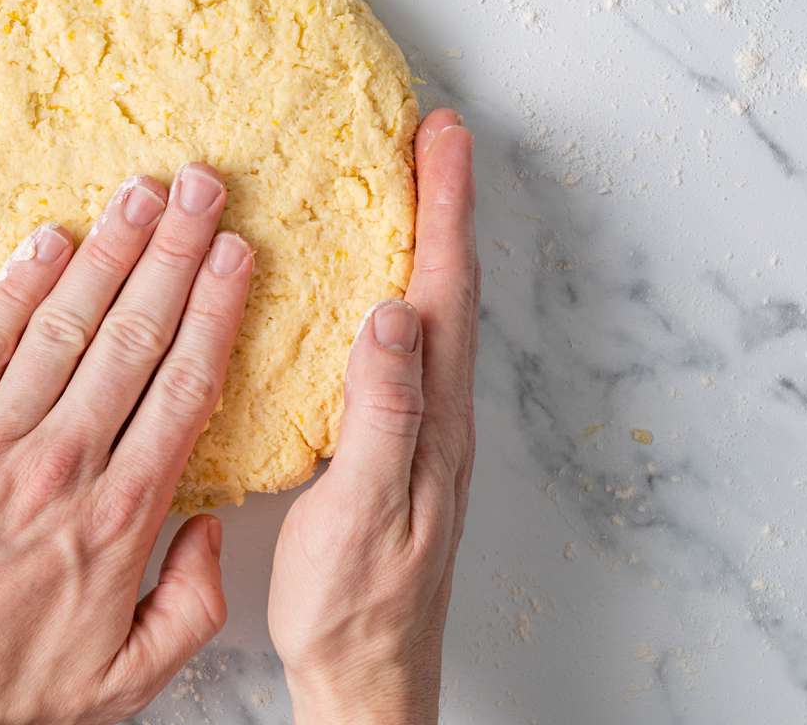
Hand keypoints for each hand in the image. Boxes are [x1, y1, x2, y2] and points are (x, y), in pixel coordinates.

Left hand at [0, 165, 252, 724]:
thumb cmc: (6, 697)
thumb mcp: (130, 680)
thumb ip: (194, 602)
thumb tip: (214, 525)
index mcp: (122, 518)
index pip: (184, 387)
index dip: (214, 309)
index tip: (235, 253)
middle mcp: (62, 465)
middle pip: (134, 335)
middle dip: (173, 252)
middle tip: (200, 187)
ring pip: (63, 324)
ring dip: (107, 250)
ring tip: (141, 191)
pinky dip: (15, 286)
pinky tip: (48, 241)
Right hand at [268, 108, 477, 724]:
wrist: (367, 671)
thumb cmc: (357, 600)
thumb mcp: (366, 506)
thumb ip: (384, 412)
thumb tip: (392, 313)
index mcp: (433, 413)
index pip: (443, 290)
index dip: (443, 207)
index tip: (441, 137)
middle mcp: (439, 410)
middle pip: (449, 288)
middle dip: (443, 204)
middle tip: (433, 136)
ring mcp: (424, 426)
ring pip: (432, 312)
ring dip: (426, 240)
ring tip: (410, 188)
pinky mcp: (399, 442)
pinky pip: (408, 344)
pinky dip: (401, 290)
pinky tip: (375, 287)